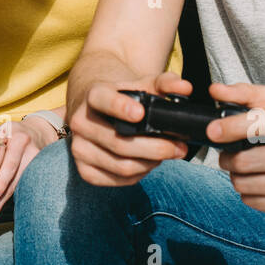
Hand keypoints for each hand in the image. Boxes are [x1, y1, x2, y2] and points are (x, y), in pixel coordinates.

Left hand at [0, 117, 54, 237]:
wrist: (40, 133)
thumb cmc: (14, 132)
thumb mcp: (4, 129)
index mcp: (21, 142)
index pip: (10, 165)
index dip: (0, 183)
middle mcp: (30, 157)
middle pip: (12, 186)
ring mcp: (34, 170)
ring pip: (14, 194)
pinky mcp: (33, 180)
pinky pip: (16, 195)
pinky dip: (3, 206)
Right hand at [68, 70, 190, 185]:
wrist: (95, 110)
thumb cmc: (124, 97)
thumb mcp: (143, 84)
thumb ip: (166, 83)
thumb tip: (185, 88)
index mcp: (93, 95)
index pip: (102, 100)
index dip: (119, 107)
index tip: (140, 113)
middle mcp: (80, 122)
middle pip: (119, 142)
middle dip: (156, 148)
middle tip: (179, 147)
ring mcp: (79, 148)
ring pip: (122, 166)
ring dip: (151, 163)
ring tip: (166, 154)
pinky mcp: (84, 170)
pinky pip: (118, 180)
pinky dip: (140, 174)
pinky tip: (148, 163)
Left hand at [207, 82, 264, 218]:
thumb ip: (246, 93)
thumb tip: (215, 91)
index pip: (257, 125)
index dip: (229, 127)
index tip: (212, 131)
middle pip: (242, 162)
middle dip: (228, 158)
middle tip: (231, 153)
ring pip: (242, 184)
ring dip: (237, 176)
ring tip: (248, 167)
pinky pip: (251, 202)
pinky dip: (249, 192)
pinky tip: (262, 182)